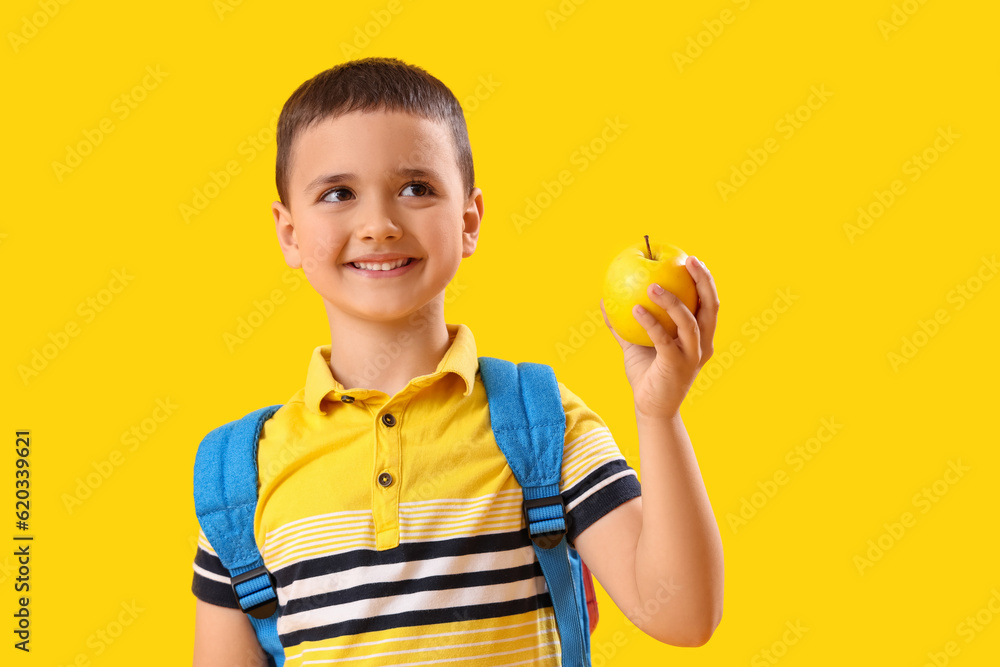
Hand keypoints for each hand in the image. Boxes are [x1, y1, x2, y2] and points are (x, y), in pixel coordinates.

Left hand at [599, 256, 719, 418]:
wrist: (650, 408)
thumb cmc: (646, 374)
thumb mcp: (635, 345)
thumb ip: (624, 324)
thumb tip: (605, 301)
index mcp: (699, 336)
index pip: (709, 303)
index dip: (705, 280)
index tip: (692, 259)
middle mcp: (702, 345)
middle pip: (710, 307)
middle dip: (703, 281)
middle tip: (688, 260)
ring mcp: (691, 356)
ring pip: (689, 321)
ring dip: (672, 301)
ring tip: (651, 285)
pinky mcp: (676, 366)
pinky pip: (664, 339)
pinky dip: (651, 323)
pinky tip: (635, 309)